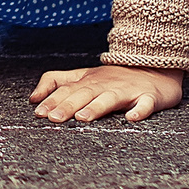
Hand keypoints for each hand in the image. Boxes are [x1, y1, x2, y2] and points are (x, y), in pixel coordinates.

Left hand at [30, 65, 183, 122]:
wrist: (155, 69)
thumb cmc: (115, 78)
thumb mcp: (82, 76)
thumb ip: (56, 82)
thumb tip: (32, 98)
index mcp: (89, 81)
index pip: (67, 89)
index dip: (52, 99)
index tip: (39, 112)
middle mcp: (106, 84)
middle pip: (84, 94)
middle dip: (67, 105)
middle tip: (54, 118)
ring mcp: (128, 90)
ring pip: (110, 98)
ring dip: (96, 107)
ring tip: (83, 118)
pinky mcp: (149, 97)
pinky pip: (145, 104)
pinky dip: (139, 111)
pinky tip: (132, 118)